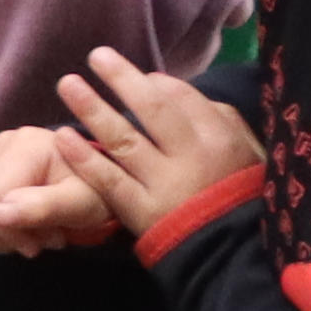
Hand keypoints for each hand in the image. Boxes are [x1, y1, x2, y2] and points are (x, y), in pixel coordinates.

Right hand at [0, 124, 120, 254]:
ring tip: (43, 230)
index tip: (41, 244)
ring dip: (9, 235)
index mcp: (25, 145)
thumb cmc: (97, 194)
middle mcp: (2, 146)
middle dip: (14, 233)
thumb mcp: (82, 204)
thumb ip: (44, 207)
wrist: (102, 189)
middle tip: (50, 236)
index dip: (10, 229)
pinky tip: (27, 227)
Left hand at [47, 47, 261, 235]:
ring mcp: (162, 183)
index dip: (156, 82)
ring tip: (67, 85)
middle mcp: (189, 156)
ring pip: (123, 139)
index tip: (138, 73)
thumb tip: (176, 88)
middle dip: (122, 79)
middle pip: (151, 109)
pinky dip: (84, 158)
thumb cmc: (238, 198)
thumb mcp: (248, 154)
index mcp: (219, 138)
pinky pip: (108, 180)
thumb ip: (220, 119)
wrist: (232, 254)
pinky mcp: (140, 210)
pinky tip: (63, 136)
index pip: (183, 99)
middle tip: (96, 56)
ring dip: (92, 109)